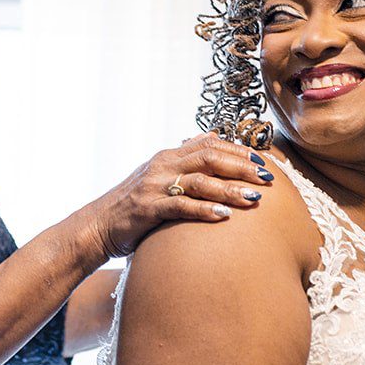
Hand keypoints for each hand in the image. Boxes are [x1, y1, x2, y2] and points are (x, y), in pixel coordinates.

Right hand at [84, 134, 273, 258]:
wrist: (97, 225)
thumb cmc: (133, 205)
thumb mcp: (158, 177)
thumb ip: (184, 161)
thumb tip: (212, 139)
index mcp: (168, 155)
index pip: (209, 143)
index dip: (238, 151)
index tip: (263, 162)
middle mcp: (162, 165)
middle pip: (209, 157)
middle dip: (242, 167)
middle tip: (267, 179)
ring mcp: (154, 186)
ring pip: (199, 181)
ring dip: (230, 190)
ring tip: (254, 200)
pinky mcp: (147, 209)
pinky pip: (180, 206)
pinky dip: (204, 210)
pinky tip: (224, 217)